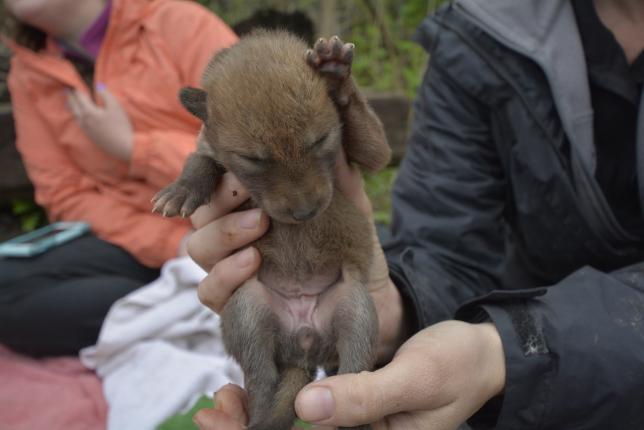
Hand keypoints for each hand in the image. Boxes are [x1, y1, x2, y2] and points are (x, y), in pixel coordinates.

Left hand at [67, 84, 133, 160]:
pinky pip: (79, 122)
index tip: (73, 84)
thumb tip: (98, 86)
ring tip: (69, 102)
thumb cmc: (121, 126)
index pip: (80, 97)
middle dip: (70, 97)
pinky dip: (76, 116)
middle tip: (67, 91)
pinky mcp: (90, 135)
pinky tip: (78, 116)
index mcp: (89, 111)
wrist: (123, 146)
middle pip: (74, 106)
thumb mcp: (116, 107)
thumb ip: (106, 95)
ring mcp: (86, 129)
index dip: (77, 90)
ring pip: (75, 115)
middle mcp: (84, 120)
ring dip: (71, 107)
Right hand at [188, 150, 406, 360]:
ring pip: (197, 248)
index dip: (217, 173)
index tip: (240, 164)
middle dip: (218, 199)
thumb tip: (335, 146)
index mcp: (254, 209)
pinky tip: (253, 261)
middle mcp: (237, 238)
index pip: (219, 185)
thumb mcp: (350, 212)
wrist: (363, 302)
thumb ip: (340, 182)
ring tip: (260, 225)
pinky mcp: (235, 304)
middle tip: (246, 191)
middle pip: (201, 214)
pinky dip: (226, 273)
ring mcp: (232, 271)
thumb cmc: (350, 252)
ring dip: (223, 232)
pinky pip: (209, 290)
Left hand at [192, 322, 505, 429]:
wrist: (480, 357)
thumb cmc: (456, 367)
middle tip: (211, 409)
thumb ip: (363, 395)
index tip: (219, 420)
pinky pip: (309, 416)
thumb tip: (306, 406)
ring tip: (222, 400)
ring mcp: (355, 429)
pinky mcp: (352, 412)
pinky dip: (277, 405)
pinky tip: (252, 391)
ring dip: (255, 421)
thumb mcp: (414, 378)